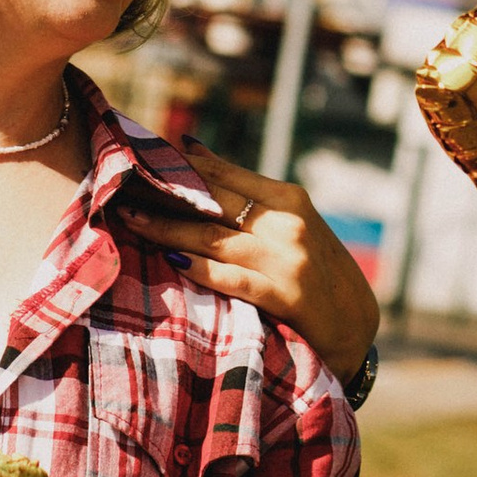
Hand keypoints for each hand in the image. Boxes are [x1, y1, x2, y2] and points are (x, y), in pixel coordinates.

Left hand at [123, 140, 379, 383]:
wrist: (354, 329)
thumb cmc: (316, 273)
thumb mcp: (291, 225)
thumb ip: (245, 194)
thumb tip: (190, 147)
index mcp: (290, 199)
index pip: (224, 174)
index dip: (179, 167)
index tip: (140, 158)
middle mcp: (288, 223)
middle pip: (213, 200)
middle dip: (164, 193)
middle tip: (122, 186)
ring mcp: (287, 259)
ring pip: (213, 236)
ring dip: (167, 227)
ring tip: (131, 219)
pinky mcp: (284, 296)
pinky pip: (230, 278)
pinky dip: (198, 268)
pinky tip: (170, 260)